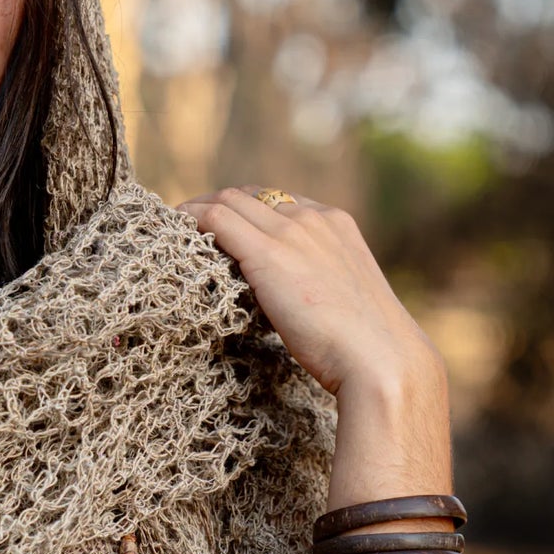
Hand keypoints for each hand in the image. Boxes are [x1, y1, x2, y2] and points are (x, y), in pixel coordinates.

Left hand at [179, 186, 438, 398]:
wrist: (380, 359)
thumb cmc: (365, 348)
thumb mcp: (344, 302)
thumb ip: (319, 287)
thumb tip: (297, 304)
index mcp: (336, 224)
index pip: (280, 201)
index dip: (247, 211)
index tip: (225, 227)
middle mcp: (313, 218)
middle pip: (251, 195)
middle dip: (218, 205)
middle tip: (189, 225)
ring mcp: (292, 233)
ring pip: (230, 201)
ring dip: (198, 210)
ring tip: (173, 228)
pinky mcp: (268, 255)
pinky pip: (217, 220)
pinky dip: (192, 220)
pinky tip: (175, 233)